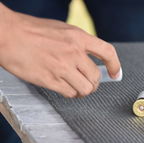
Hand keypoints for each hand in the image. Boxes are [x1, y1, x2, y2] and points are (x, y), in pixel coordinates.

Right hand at [0, 3, 120, 97]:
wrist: (6, 34)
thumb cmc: (30, 31)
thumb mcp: (61, 29)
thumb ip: (77, 43)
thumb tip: (89, 60)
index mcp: (78, 37)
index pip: (107, 52)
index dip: (115, 65)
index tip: (115, 74)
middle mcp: (73, 52)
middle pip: (96, 77)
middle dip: (94, 83)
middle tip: (87, 84)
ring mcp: (62, 67)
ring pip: (86, 89)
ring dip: (83, 91)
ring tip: (76, 88)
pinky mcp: (51, 79)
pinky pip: (70, 93)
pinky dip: (70, 94)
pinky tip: (64, 88)